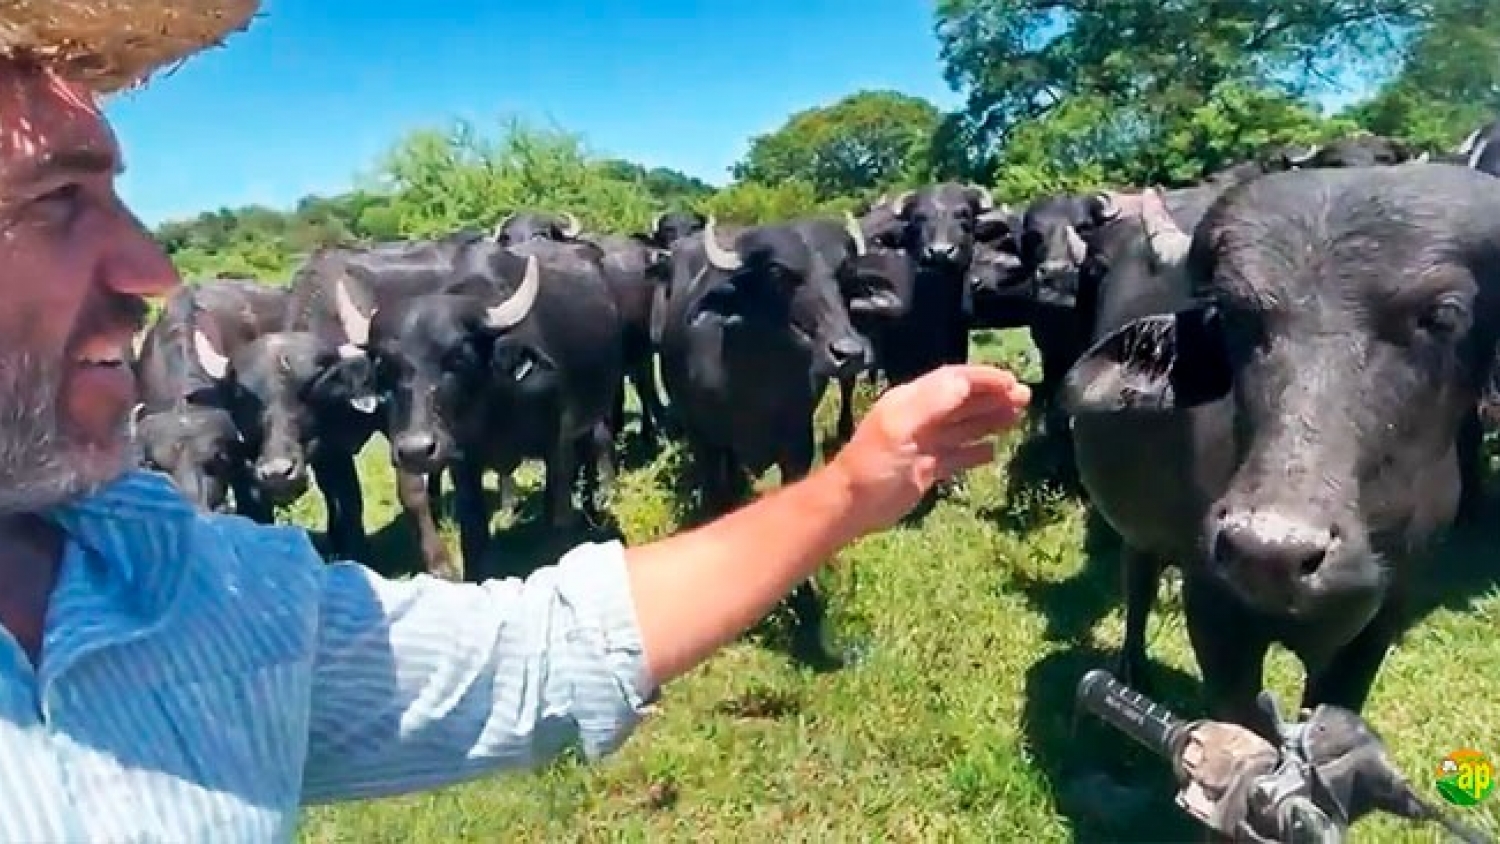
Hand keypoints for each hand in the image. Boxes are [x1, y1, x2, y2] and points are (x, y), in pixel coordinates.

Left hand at [827, 364, 1029, 535]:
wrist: (852, 505)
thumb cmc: (874, 464)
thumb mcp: (901, 427)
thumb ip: (933, 402)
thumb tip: (965, 382)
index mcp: (911, 401)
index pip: (953, 381)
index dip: (984, 379)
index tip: (1013, 382)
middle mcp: (920, 418)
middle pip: (962, 401)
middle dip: (993, 397)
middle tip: (1025, 399)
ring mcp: (924, 445)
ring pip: (963, 426)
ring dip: (989, 420)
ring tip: (1017, 418)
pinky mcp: (926, 469)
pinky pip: (957, 455)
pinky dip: (975, 452)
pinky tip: (994, 452)